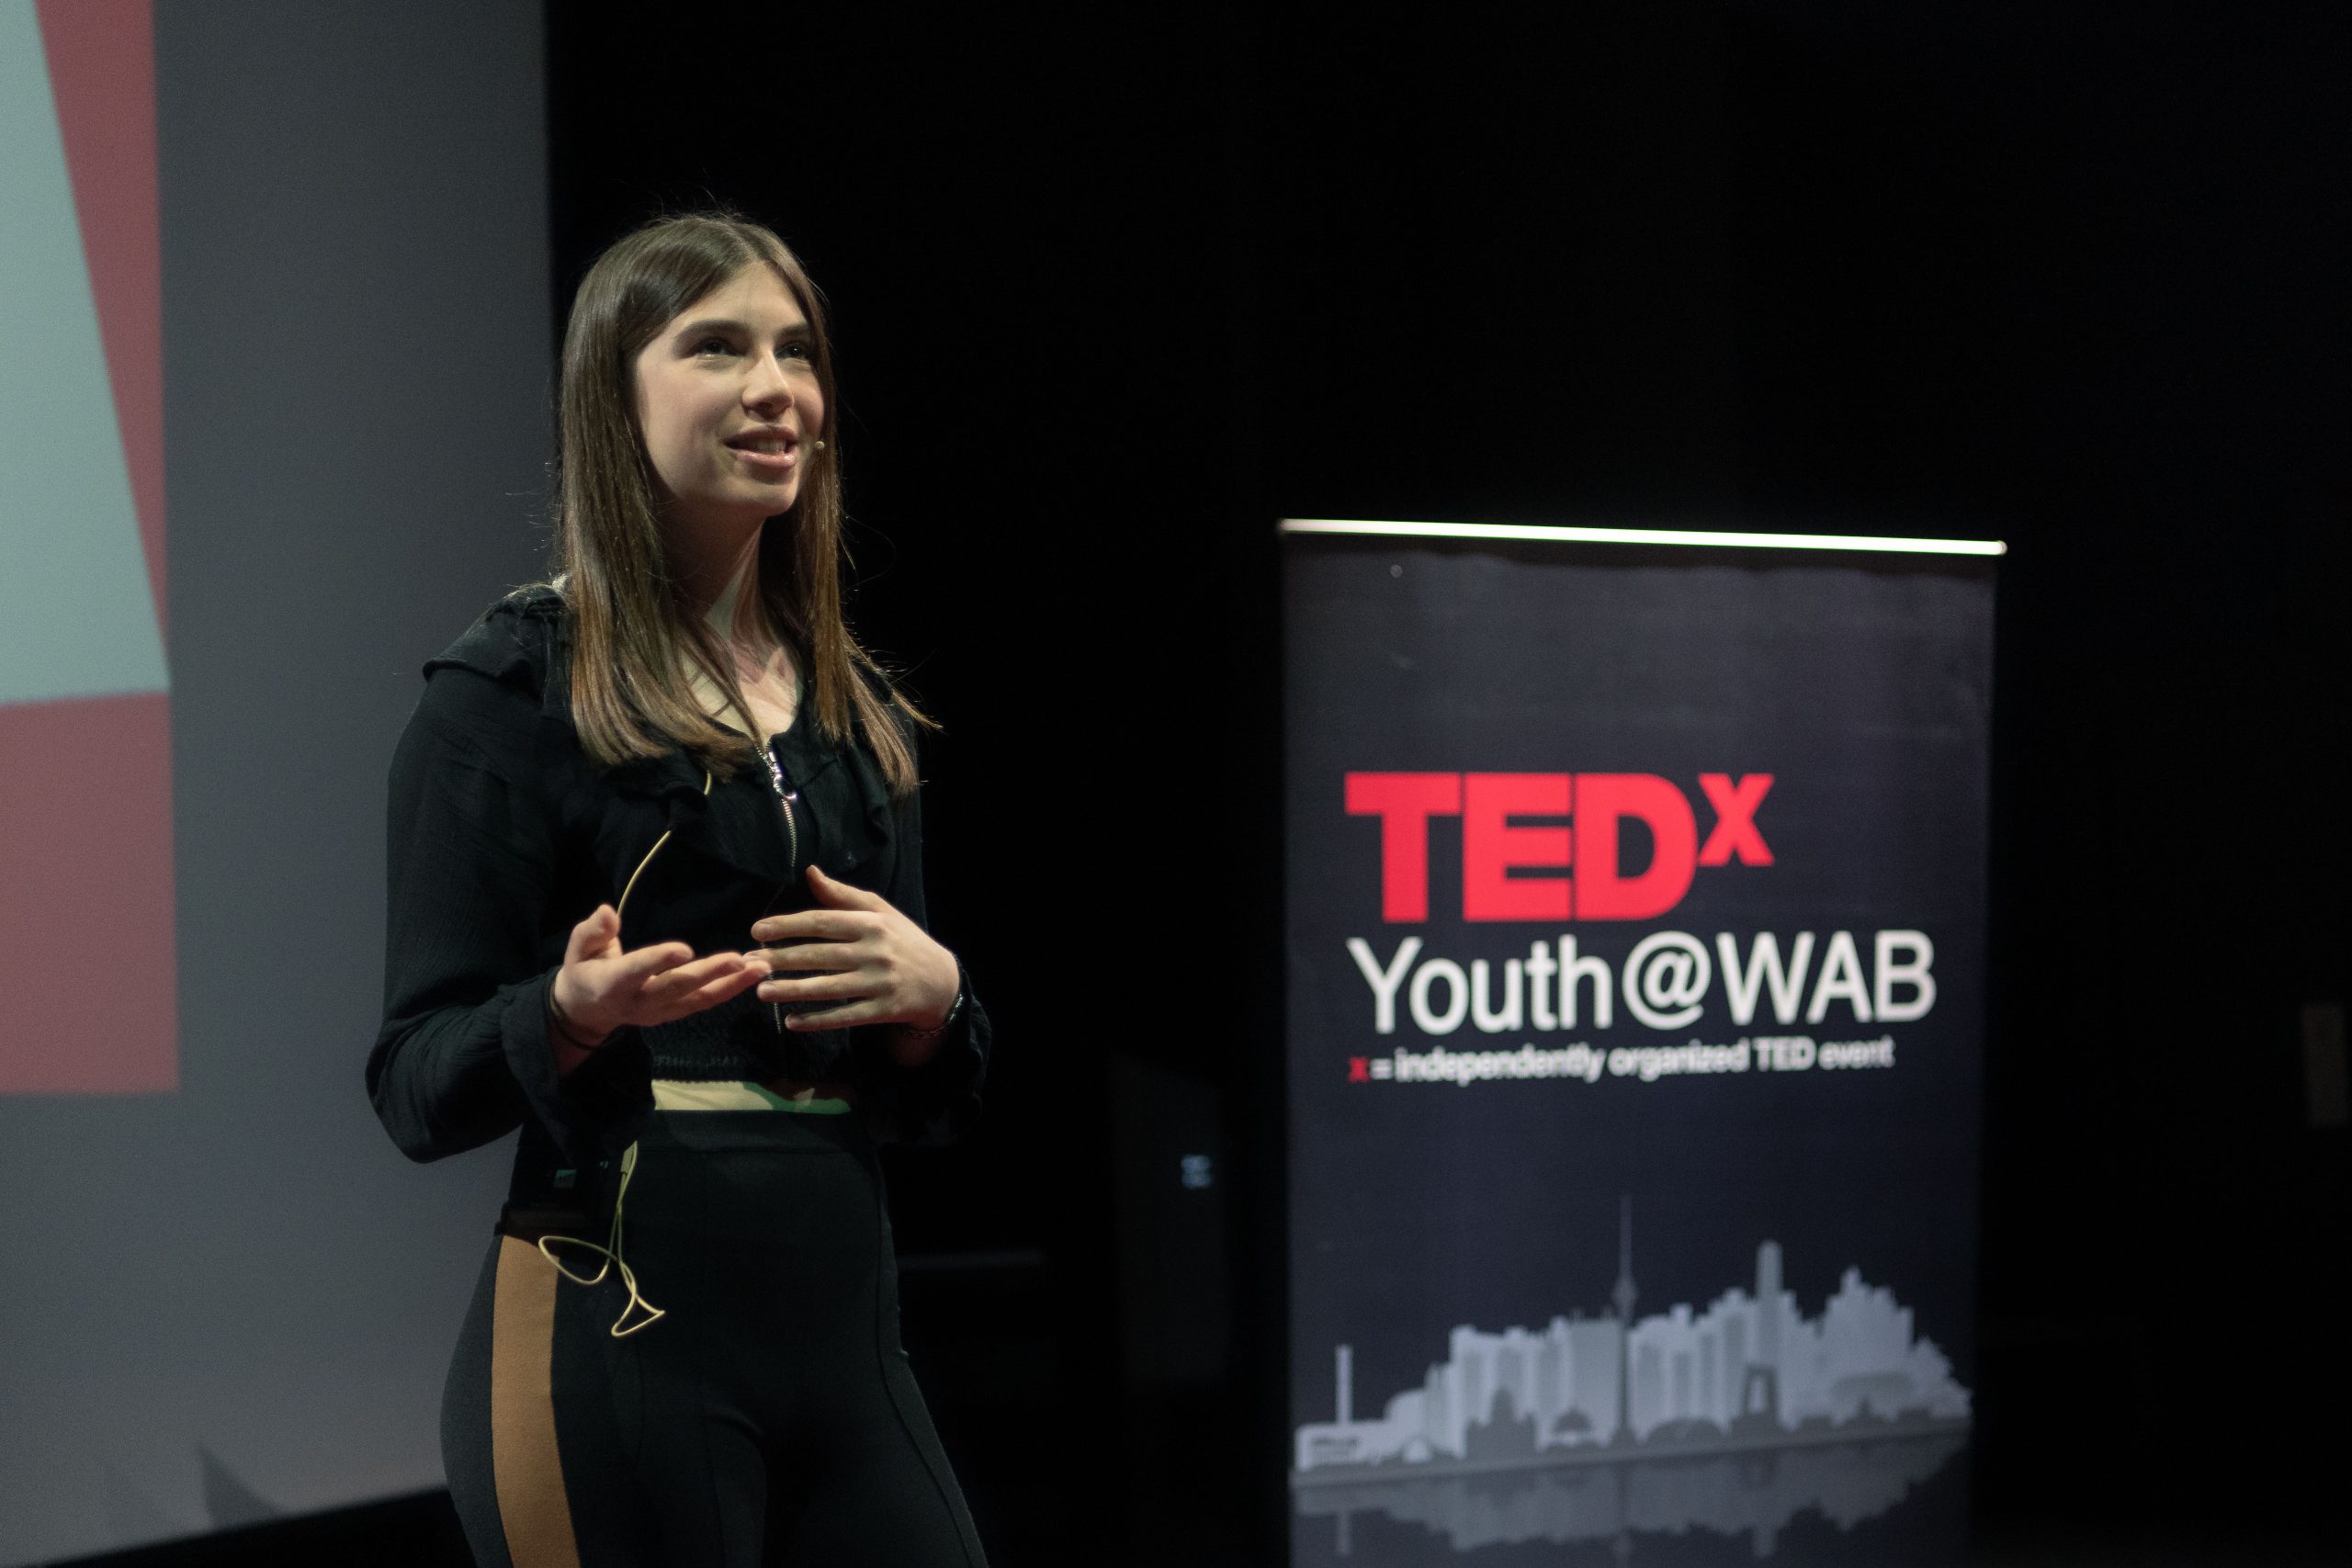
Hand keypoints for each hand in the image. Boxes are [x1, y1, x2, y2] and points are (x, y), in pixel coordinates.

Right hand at [549, 903, 766, 1055]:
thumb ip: (593, 931)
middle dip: (710, 973)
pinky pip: (703, 1003)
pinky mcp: (673, 1014)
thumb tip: (607, 910)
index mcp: (612, 983)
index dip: (659, 961)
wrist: (585, 1011)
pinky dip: (729, 990)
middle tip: (738, 959)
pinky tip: (751, 975)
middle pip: (677, 987)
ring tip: (759, 968)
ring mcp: (659, 1012)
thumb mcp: (577, 949)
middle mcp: (640, 1002)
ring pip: (698, 1000)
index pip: (637, 970)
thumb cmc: (584, 969)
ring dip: (731, 985)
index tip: (685, 949)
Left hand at [749, 865, 959, 1033]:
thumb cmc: (902, 941)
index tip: (757, 931)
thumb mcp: (880, 911)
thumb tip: (810, 872)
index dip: (787, 926)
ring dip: (792, 991)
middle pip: (820, 955)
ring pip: (828, 988)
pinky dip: (817, 1021)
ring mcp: (880, 983)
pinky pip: (845, 1016)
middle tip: (748, 962)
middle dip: (781, 958)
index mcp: (871, 923)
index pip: (822, 922)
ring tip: (761, 992)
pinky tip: (791, 1022)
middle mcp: (875, 952)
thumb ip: (842, 895)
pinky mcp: (883, 1010)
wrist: (941, 980)